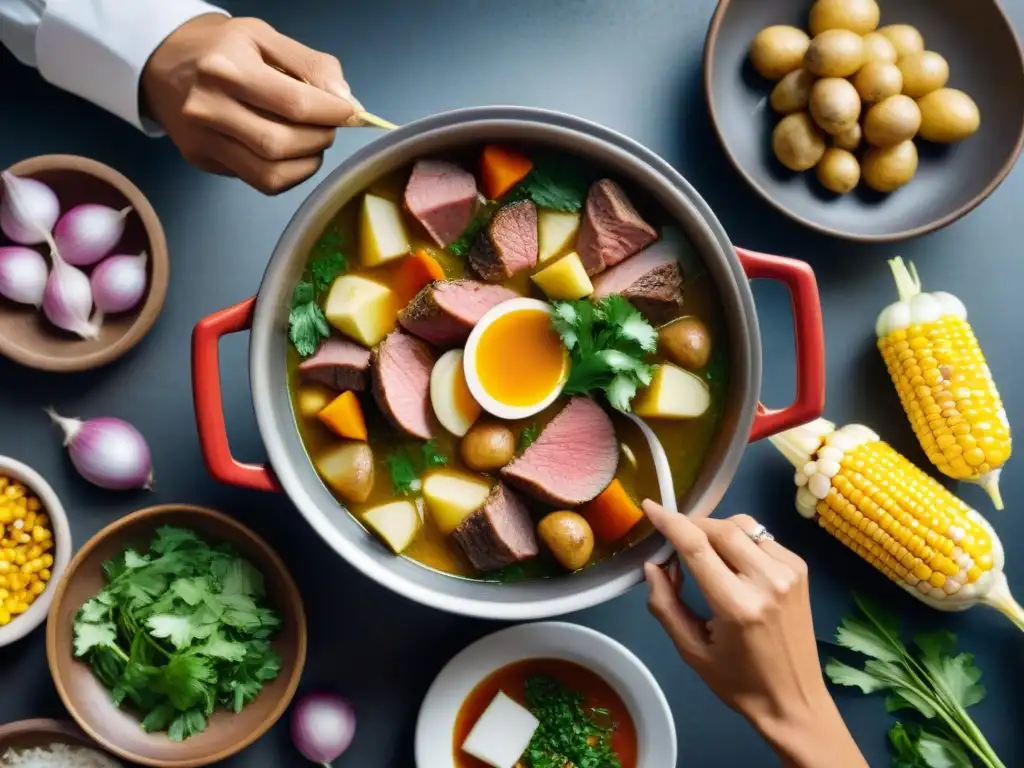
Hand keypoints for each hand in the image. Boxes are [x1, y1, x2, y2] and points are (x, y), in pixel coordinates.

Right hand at [142, 15, 360, 193]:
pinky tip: (293, 155)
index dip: (332, 113)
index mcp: (226, 69)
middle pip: (282, 144)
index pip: (294, 104)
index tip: (349, 111)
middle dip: (320, 138)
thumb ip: (310, 64)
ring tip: (312, 140)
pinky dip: (289, 174)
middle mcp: (208, 108)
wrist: (163, 63)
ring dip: (307, 161)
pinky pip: (260, 182)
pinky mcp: (204, 160)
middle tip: (329, 126)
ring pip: (272, 173)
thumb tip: (344, 98)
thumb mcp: (265, 37)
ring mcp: (203, 139)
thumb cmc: (222, 49)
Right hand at [642, 501, 867, 767]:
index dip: (670, 522)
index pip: (697, 547)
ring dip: (716, 530)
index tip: (650, 506)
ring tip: (704, 552)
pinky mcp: (800, 569)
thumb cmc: (737, 681)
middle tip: (673, 537)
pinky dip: (740, 541)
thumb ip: (665, 605)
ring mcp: (789, 572)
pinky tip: (734, 564)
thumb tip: (652, 565)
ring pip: (743, 526)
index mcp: (737, 605)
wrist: (794, 701)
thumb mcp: (691, 650)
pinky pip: (761, 538)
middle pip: (720, 528)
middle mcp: (767, 581)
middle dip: (692, 524)